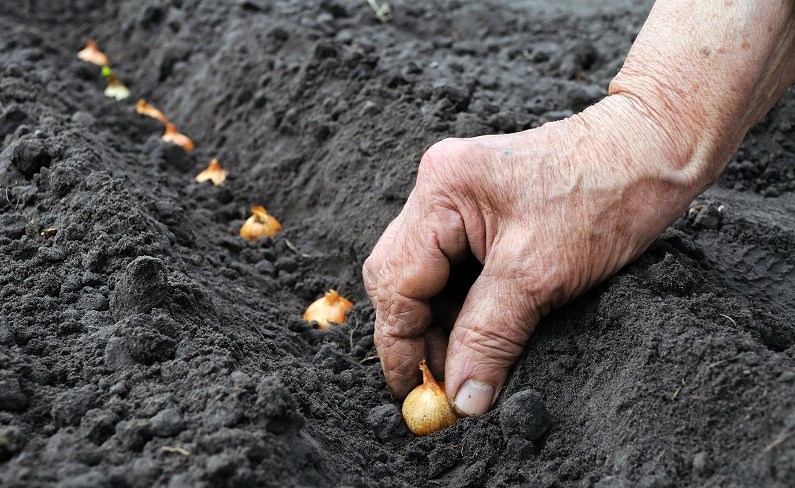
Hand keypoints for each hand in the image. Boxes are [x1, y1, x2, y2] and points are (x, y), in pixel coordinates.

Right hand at [363, 94, 705, 415]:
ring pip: (425, 274)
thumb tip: (462, 398)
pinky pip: (452, 264)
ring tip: (465, 364)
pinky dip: (460, 303)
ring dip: (440, 322)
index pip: (395, 279)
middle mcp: (438, 187)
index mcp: (441, 190)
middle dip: (417, 334)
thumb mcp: (540, 275)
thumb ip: (489, 337)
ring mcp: (457, 195)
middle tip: (442, 384)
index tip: (414, 391)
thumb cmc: (604, 195)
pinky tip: (478, 331)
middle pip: (400, 275)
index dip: (400, 343)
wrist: (651, 149)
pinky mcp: (479, 208)